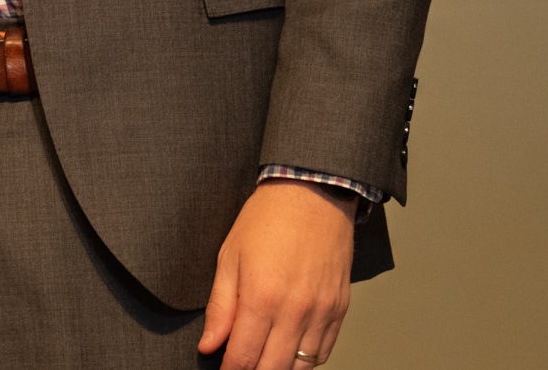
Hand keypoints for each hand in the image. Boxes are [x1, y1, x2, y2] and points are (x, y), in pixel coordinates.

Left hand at [199, 180, 352, 369]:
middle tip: (239, 366)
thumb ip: (219, 307)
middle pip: (272, 369)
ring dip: (279, 369)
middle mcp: (295, 311)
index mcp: (261, 298)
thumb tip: (209, 345)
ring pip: (301, 367)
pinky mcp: (339, 310)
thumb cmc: (267, 220)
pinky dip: (305, 360)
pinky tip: (289, 353)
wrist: (313, 195)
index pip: (243, 358)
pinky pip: (323, 352)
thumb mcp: (229, 257)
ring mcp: (321, 313)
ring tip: (262, 361)